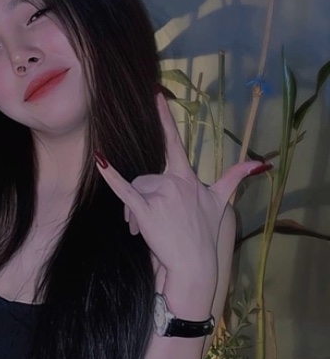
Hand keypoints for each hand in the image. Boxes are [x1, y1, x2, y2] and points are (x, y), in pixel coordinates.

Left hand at [95, 93, 266, 314]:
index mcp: (187, 178)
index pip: (174, 142)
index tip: (156, 94)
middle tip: (147, 223)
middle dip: (142, 198)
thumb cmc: (204, 234)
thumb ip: (234, 178)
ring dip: (133, 210)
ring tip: (142, 230)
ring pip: (135, 190)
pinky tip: (100, 162)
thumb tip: (259, 164)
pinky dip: (110, 176)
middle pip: (145, 178)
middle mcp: (175, 183)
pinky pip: (124, 190)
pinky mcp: (146, 210)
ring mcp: (160, 196)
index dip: (164, 117)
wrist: (194, 265)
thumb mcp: (221, 203)